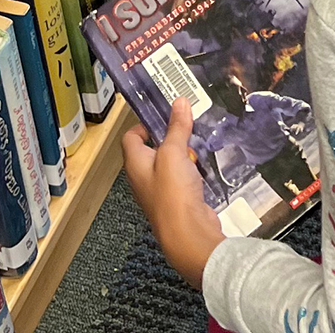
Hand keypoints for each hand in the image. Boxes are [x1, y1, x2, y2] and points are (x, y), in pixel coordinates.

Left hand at [123, 99, 225, 289]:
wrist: (187, 233)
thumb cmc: (172, 191)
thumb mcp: (173, 153)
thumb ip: (176, 128)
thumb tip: (179, 101)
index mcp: (134, 164)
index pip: (131, 137)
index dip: (144, 124)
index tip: (163, 115)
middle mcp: (142, 178)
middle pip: (151, 150)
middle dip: (169, 137)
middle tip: (187, 126)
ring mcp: (159, 191)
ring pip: (169, 164)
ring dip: (182, 154)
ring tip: (198, 143)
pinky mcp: (177, 201)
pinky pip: (182, 179)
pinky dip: (191, 170)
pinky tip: (204, 166)